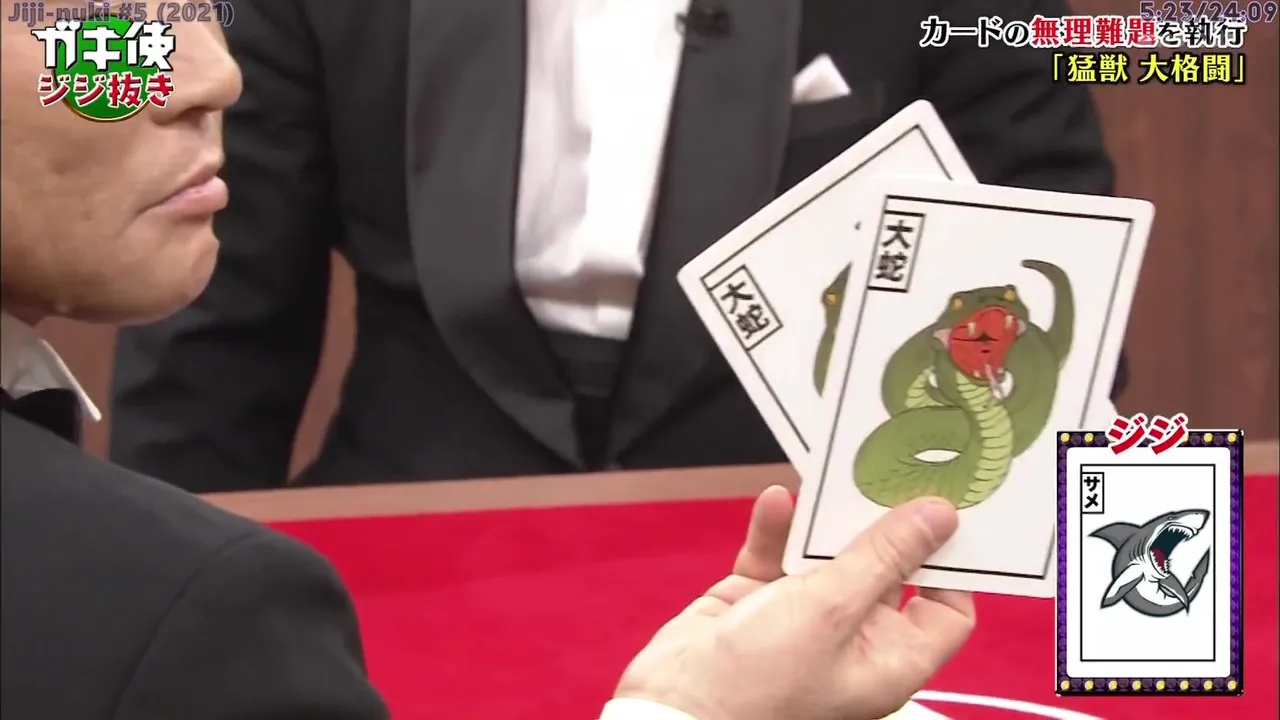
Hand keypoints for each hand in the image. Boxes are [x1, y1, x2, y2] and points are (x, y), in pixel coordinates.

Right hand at [613, 486, 974, 719]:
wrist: (671, 710)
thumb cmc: (757, 687)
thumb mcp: (832, 608)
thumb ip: (884, 556)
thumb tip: (937, 516)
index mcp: (888, 661)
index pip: (944, 610)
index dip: (948, 563)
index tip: (941, 511)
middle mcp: (852, 641)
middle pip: (884, 571)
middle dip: (878, 525)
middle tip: (884, 473)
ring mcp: (803, 622)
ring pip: (827, 557)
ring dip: (822, 521)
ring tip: (828, 480)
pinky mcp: (757, 603)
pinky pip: (775, 556)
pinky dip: (776, 529)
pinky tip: (775, 502)